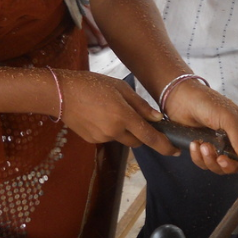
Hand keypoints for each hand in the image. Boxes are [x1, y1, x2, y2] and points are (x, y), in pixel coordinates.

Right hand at [53, 70, 178, 155]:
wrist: (61, 93)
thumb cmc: (92, 85)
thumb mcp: (120, 88)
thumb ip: (140, 105)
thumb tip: (158, 119)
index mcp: (124, 117)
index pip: (150, 137)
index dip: (165, 146)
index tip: (176, 152)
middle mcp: (114, 131)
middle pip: (138, 141)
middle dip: (141, 133)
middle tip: (135, 117)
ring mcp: (102, 138)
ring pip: (123, 139)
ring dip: (125, 130)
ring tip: (112, 110)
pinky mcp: (92, 141)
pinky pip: (109, 138)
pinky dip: (111, 130)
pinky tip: (100, 115)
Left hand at [164, 81, 237, 176]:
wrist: (180, 98)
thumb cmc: (207, 103)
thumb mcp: (228, 117)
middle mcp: (233, 140)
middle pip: (235, 165)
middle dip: (226, 164)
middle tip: (219, 158)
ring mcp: (217, 146)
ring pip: (218, 166)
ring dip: (210, 159)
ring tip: (202, 145)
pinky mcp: (203, 148)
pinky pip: (203, 162)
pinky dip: (198, 157)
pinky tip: (194, 144)